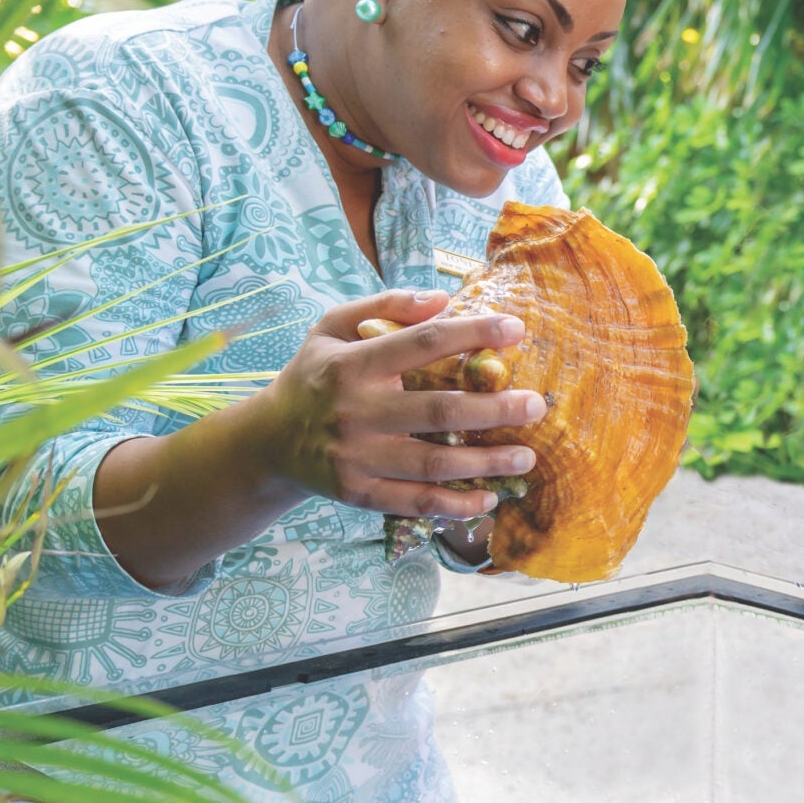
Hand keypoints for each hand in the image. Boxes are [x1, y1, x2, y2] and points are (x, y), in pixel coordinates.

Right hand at [256, 291, 547, 520]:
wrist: (267, 441)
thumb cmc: (314, 375)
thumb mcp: (333, 328)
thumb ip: (384, 305)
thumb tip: (443, 297)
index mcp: (351, 365)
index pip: (422, 344)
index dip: (472, 333)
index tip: (516, 330)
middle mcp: (354, 413)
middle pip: (437, 411)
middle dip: (494, 408)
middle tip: (536, 405)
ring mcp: (356, 458)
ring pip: (433, 463)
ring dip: (486, 462)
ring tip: (527, 455)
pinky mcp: (358, 493)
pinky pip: (415, 502)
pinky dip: (455, 505)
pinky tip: (489, 497)